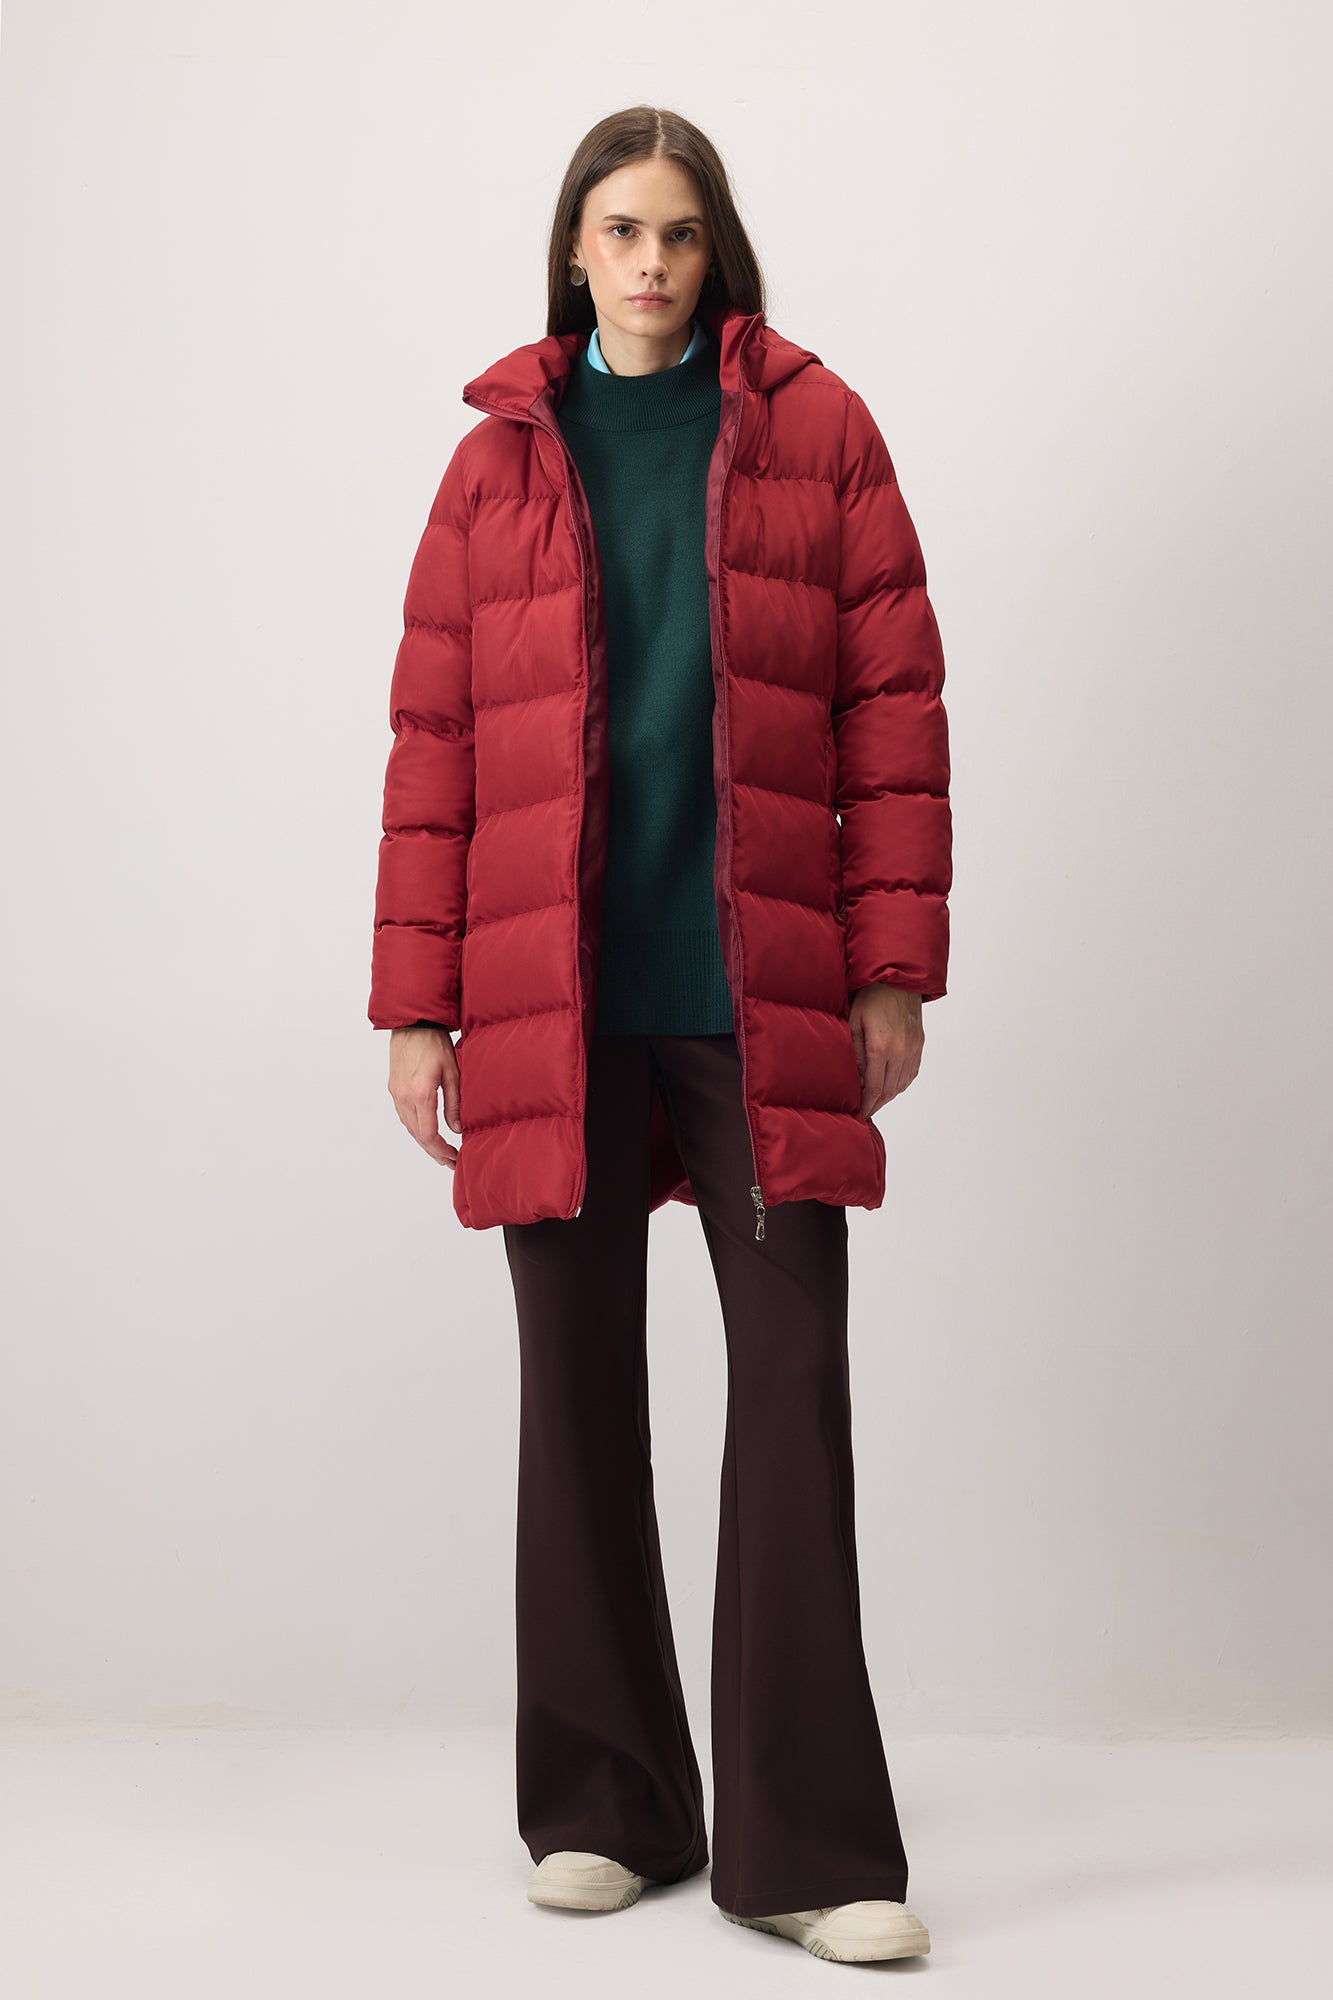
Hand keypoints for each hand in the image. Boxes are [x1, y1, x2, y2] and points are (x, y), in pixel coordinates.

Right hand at [388, 1025, 460, 1167]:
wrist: (412, 1022)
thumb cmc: (434, 1042)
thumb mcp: (452, 1073)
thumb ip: (454, 1104)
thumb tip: (458, 1129)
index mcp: (420, 1094)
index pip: (428, 1134)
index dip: (441, 1150)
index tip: (453, 1157)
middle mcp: (404, 1097)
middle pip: (417, 1135)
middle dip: (434, 1151)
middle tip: (449, 1161)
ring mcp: (396, 1093)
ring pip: (409, 1127)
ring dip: (424, 1142)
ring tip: (440, 1152)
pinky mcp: (394, 1088)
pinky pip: (404, 1116)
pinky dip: (415, 1128)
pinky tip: (426, 1132)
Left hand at [848, 984, 924, 1118]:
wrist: (898, 979)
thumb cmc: (871, 997)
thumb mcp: (854, 1024)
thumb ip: (855, 1053)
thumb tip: (856, 1079)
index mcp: (881, 1047)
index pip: (875, 1088)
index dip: (867, 1104)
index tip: (860, 1113)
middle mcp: (901, 1051)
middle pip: (889, 1090)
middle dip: (876, 1104)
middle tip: (865, 1111)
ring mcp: (913, 1049)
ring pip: (901, 1084)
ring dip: (888, 1096)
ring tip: (875, 1101)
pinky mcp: (919, 1044)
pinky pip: (911, 1073)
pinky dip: (900, 1084)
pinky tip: (890, 1085)